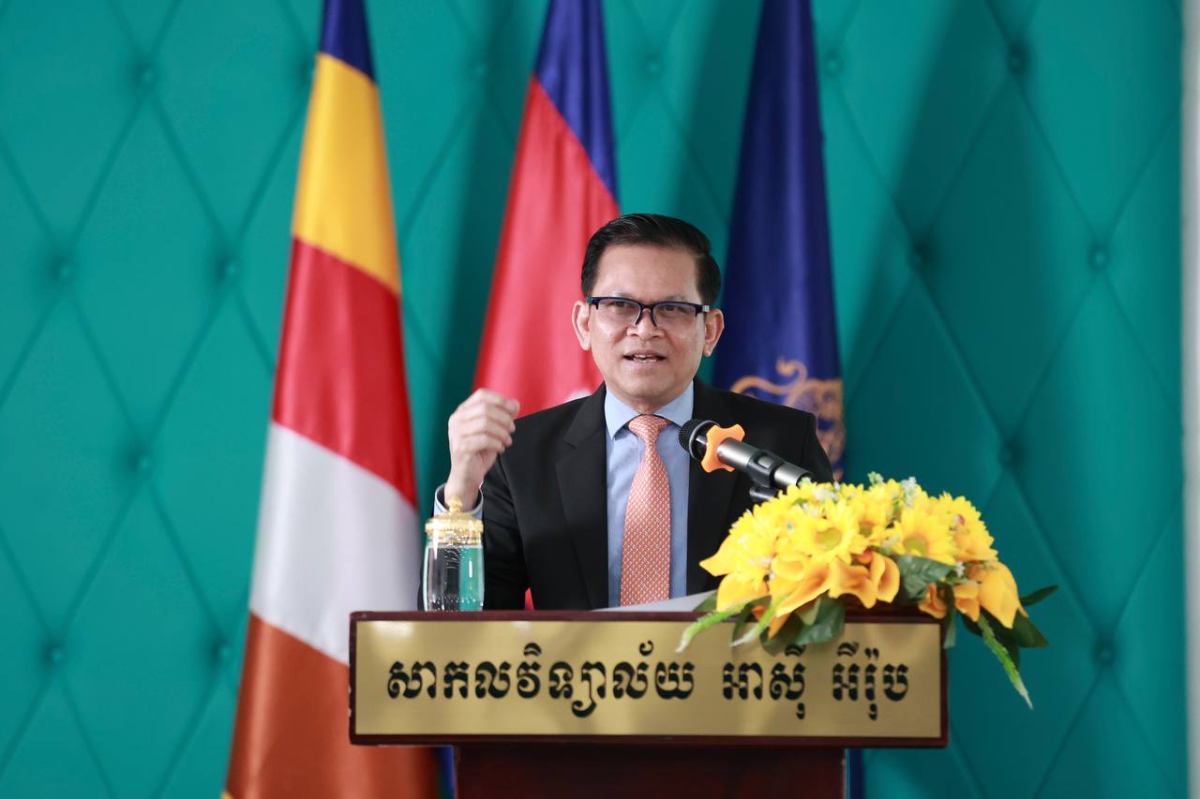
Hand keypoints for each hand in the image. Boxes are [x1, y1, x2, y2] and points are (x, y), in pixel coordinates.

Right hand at [445, 389, 519, 507]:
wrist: (466, 476)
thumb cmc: (479, 451)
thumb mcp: (493, 430)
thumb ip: (503, 415)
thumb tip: (515, 404)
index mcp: (462, 411)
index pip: (482, 395)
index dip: (500, 400)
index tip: (514, 410)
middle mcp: (456, 419)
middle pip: (485, 409)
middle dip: (504, 418)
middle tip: (512, 429)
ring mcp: (456, 433)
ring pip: (485, 423)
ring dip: (502, 432)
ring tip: (507, 440)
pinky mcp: (461, 447)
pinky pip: (484, 439)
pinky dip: (497, 443)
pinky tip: (500, 448)